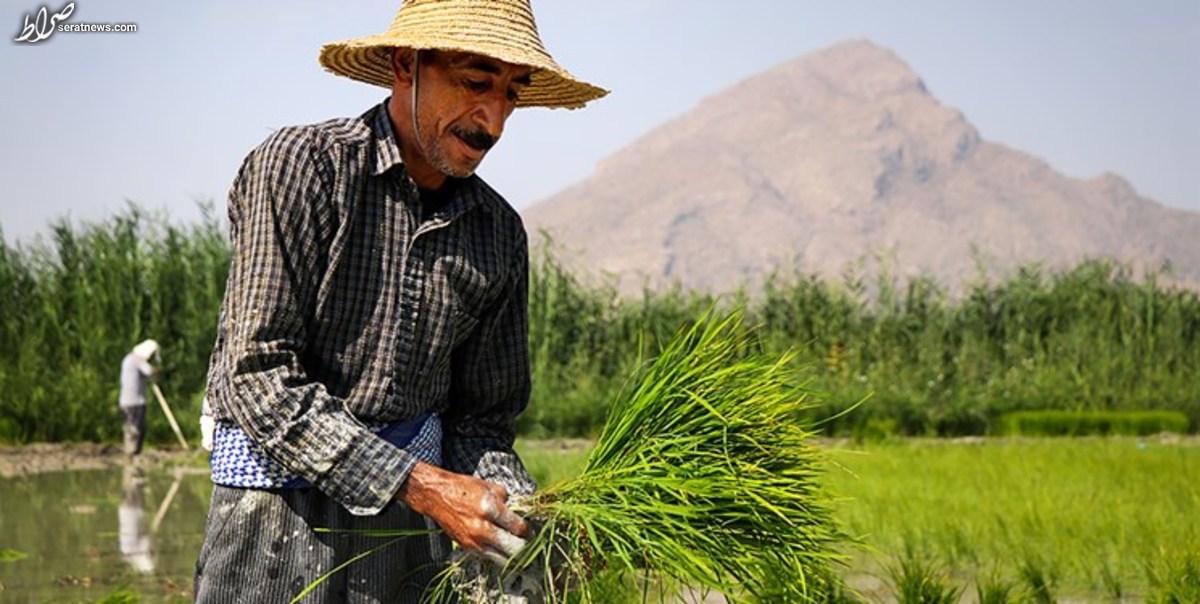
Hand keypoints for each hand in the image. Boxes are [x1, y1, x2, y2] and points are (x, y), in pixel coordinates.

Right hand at [397, 462, 529, 564]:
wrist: (437, 497)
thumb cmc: (465, 489)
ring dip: (515, 557)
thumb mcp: (491, 487)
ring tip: (522, 553)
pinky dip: (501, 557)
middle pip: (514, 548)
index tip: (532, 531)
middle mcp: (482, 528)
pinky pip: (491, 558)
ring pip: (503, 559)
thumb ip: (508, 501)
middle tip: (532, 545)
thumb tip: (521, 513)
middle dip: (526, 548)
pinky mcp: (468, 548)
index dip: (529, 531)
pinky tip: (506, 553)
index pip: (519, 527)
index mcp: (490, 508)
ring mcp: (474, 541)